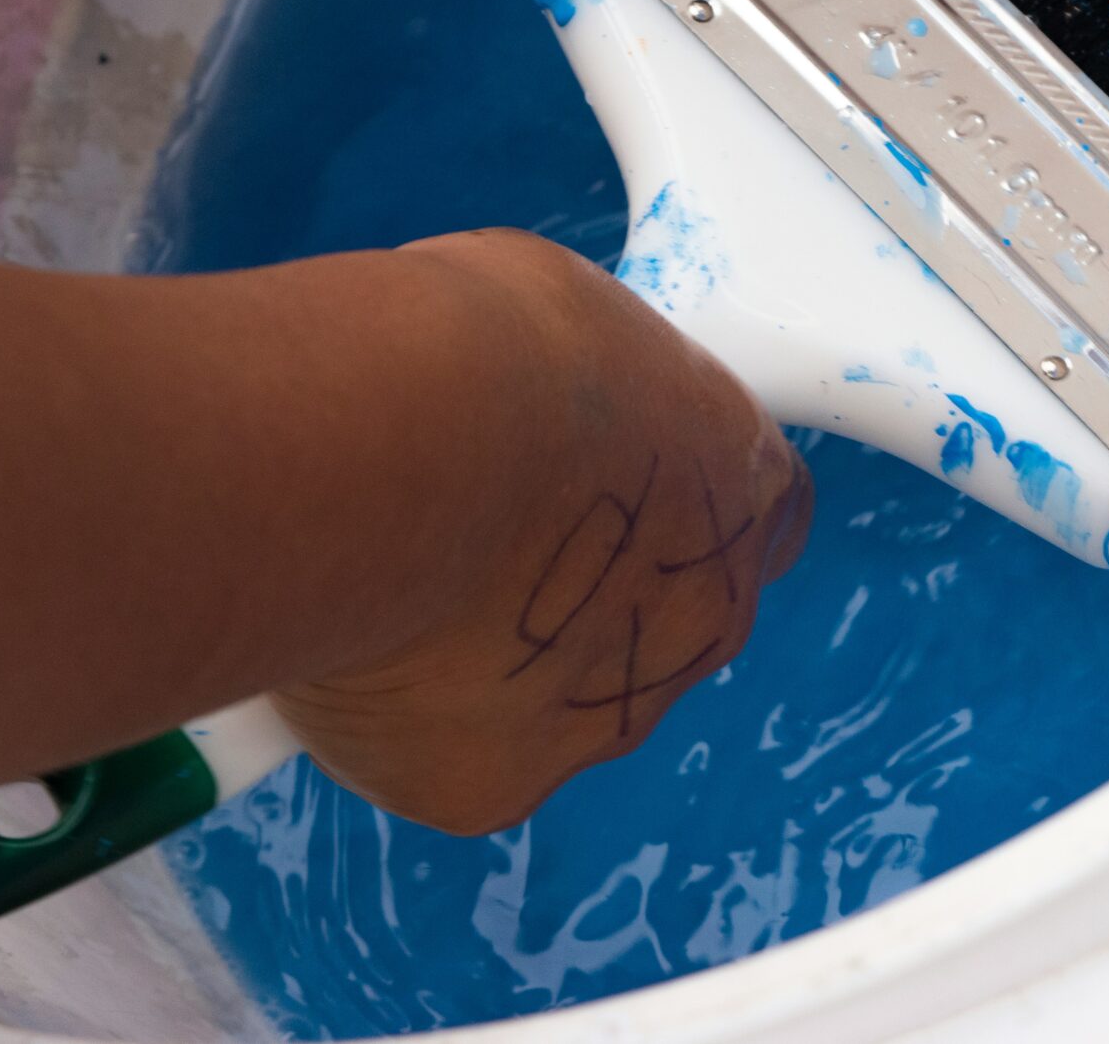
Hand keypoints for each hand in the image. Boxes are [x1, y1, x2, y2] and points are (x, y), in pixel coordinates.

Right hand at [272, 229, 811, 834]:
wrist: (400, 449)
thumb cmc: (483, 344)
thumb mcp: (566, 322)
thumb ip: (585, 395)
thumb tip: (541, 404)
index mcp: (740, 484)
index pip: (758, 513)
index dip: (671, 501)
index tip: (593, 481)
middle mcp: (702, 616)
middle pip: (655, 618)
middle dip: (572, 587)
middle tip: (464, 532)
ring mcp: (603, 715)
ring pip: (544, 695)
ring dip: (479, 655)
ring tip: (385, 579)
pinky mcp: (493, 786)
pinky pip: (442, 751)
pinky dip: (391, 711)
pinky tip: (350, 640)